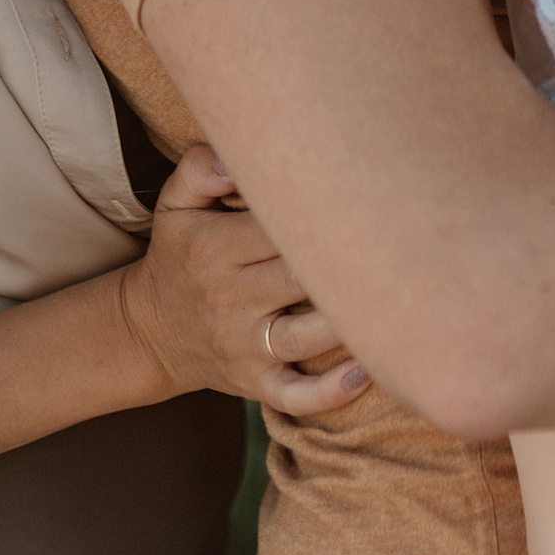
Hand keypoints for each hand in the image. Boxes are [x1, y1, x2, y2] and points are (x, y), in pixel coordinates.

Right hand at [118, 143, 370, 420]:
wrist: (149, 329)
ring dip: (348, 324)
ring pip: (306, 337)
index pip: (278, 226)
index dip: (325, 212)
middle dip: (347, 263)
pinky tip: (366, 372)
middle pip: (300, 278)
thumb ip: (201, 168)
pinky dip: (330, 392)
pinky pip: (294, 396)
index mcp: (215, 248)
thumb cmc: (180, 253)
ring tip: (396, 302)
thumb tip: (238, 158)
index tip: (368, 197)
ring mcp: (244, 346)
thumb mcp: (175, 205)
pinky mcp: (254, 383)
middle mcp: (230, 298)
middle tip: (404, 244)